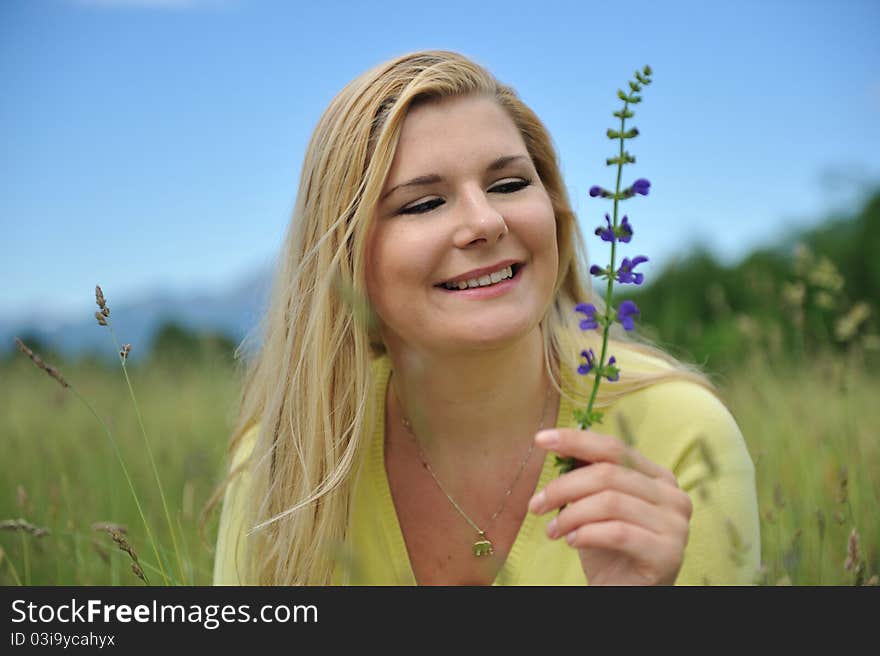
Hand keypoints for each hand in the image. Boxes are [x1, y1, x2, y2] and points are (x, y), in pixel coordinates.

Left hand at [528, 428, 692, 585]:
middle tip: (535, 504)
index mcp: (658, 477)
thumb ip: (586, 474)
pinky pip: (618, 532)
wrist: (624, 592)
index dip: (576, 440)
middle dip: (563, 487)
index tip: (541, 440)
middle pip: (608, 474)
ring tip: (552, 530)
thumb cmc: (607, 548)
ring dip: (571, 515)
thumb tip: (555, 442)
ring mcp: (675, 524)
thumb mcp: (593, 505)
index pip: (614, 448)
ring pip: (610, 502)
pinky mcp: (668, 553)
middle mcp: (673, 496)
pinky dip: (586, 534)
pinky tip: (571, 542)